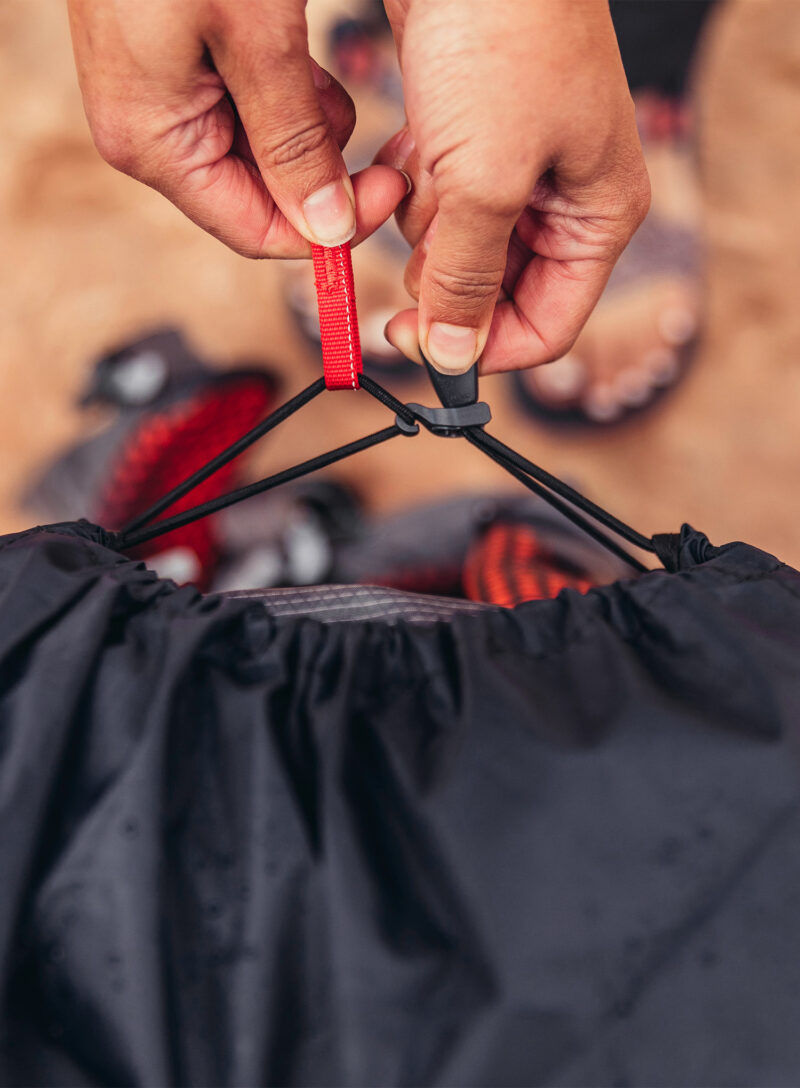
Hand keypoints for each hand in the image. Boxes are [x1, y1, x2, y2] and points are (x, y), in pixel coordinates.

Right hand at [67, 0, 407, 256]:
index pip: (254, 230)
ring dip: (307, 128)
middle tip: (375, 131)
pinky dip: (286, 93)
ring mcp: (158, 98)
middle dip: (320, 170)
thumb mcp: (256, 38)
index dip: (329, 226)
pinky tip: (300, 56)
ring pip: (258, 152)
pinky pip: (244, 106)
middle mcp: (147, 133)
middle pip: (258, 195)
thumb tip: (330, 229)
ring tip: (320, 70)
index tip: (390, 190)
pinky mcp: (175, 64)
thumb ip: (294, 141)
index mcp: (153, 143)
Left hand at [375, 0, 650, 373]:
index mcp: (596, 217)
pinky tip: (417, 141)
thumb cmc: (504, 37)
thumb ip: (467, 276)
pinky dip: (415, 184)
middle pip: (497, 290)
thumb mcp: (486, 179)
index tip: (419, 345)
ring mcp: (518, 168)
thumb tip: (454, 354)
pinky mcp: (474, 138)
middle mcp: (563, 200)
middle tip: (416, 243)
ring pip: (459, 247)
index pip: (545, 327)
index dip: (481, 348)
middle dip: (448, 275)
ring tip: (427, 167)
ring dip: (426, 225)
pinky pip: (436, 198)